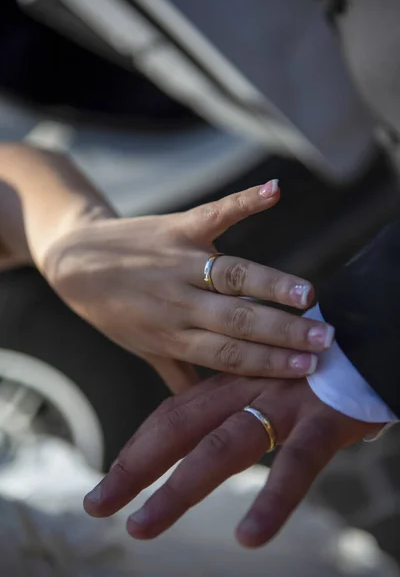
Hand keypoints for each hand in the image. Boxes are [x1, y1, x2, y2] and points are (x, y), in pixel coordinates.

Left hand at [42, 180, 332, 392]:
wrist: (73, 262)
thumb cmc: (112, 311)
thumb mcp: (141, 348)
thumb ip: (178, 375)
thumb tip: (211, 409)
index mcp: (172, 335)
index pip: (228, 354)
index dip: (268, 362)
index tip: (308, 367)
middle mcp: (177, 301)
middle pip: (236, 319)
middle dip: (282, 331)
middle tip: (325, 338)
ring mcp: (177, 261)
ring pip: (230, 275)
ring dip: (271, 284)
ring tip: (307, 295)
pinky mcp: (176, 227)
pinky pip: (214, 213)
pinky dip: (245, 201)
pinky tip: (276, 191)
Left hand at [84, 375, 380, 546]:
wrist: (372, 329)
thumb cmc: (321, 360)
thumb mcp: (275, 376)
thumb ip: (248, 399)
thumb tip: (233, 427)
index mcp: (234, 379)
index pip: (174, 414)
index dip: (138, 448)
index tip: (109, 481)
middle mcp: (248, 388)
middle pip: (180, 427)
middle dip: (135, 467)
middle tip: (96, 506)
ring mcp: (284, 403)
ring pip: (224, 447)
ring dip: (179, 490)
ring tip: (141, 528)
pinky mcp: (325, 419)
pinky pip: (296, 463)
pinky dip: (273, 500)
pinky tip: (250, 536)